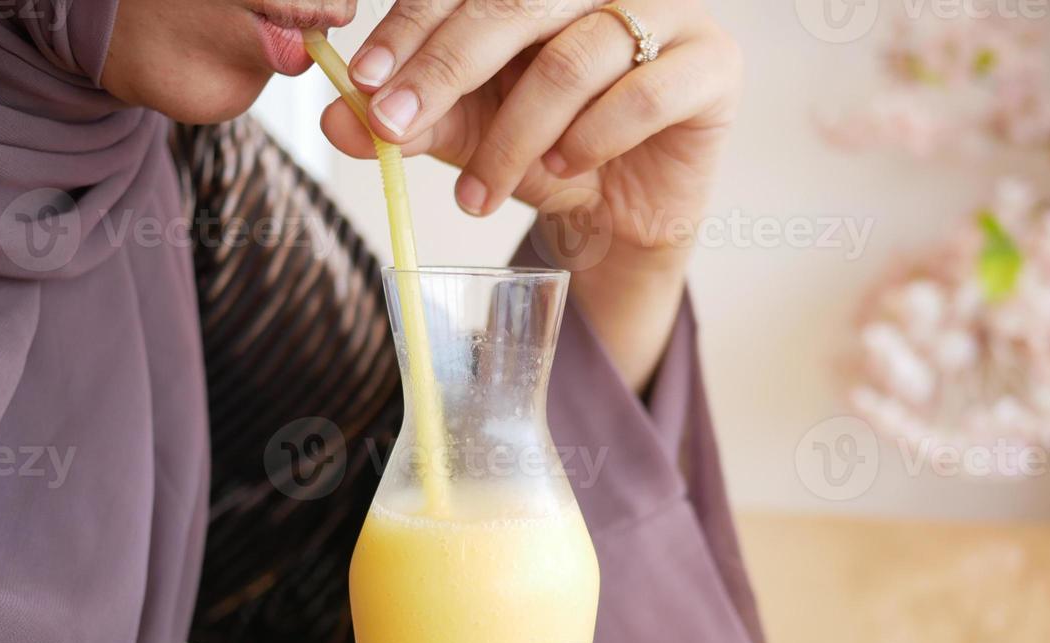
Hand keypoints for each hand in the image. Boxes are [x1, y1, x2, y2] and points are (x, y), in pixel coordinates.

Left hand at [322, 1, 742, 386]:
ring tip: (481, 193)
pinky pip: (642, 95)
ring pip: (573, 59)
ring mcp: (669, 14)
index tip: (364, 81)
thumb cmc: (552, 153)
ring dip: (515, 134)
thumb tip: (337, 118)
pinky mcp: (712, 65)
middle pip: (517, 2)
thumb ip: (413, 121)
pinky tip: (565, 169)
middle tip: (395, 127)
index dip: (413, 26)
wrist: (628, 215)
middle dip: (445, 69)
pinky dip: (591, 139)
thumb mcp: (469, 136)